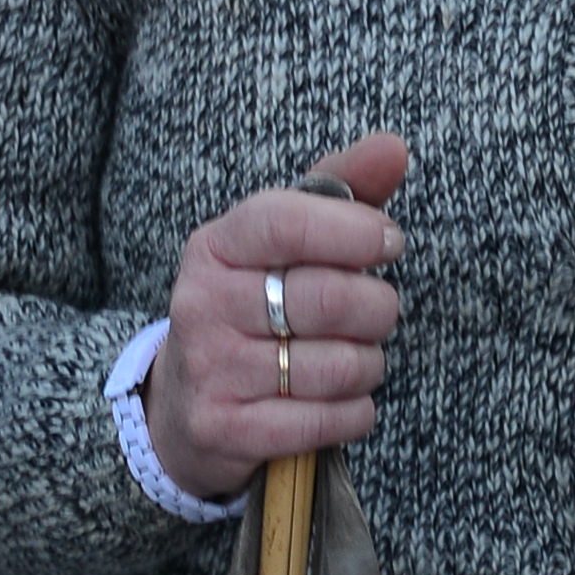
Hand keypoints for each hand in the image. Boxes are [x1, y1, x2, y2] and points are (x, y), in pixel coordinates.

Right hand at [143, 135, 410, 496]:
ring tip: (357, 359)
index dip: (352, 230)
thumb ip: (339, 191)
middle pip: (325, 299)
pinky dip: (354, 412)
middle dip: (376, 308)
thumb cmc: (252, 311)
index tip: (388, 242)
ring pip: (334, 366)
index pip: (287, 221)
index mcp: (215, 246)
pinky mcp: (224, 428)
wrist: (180, 409)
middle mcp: (202, 303)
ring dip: (368, 365)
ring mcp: (209, 368)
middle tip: (378, 313)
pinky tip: (346, 402)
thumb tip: (394, 146)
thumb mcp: (281, 247)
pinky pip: (323, 421)